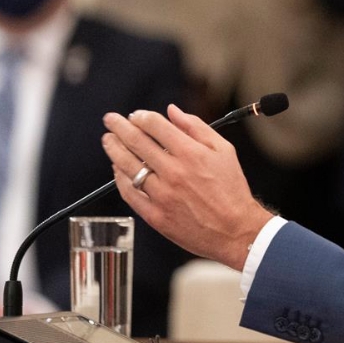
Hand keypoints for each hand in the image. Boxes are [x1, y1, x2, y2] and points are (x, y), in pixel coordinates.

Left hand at [101, 105, 272, 269]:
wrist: (235, 231)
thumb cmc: (232, 191)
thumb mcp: (223, 150)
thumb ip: (196, 127)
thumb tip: (172, 111)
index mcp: (191, 154)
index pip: (155, 126)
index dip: (140, 116)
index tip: (135, 115)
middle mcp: (173, 172)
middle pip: (136, 142)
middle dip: (119, 127)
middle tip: (110, 120)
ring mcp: (162, 195)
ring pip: (128, 167)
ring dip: (114, 150)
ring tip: (108, 140)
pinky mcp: (156, 216)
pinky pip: (130, 193)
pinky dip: (120, 178)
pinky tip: (117, 169)